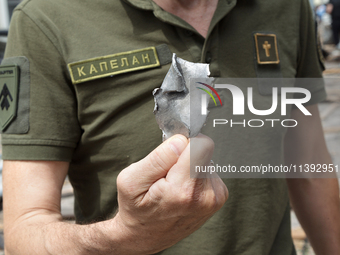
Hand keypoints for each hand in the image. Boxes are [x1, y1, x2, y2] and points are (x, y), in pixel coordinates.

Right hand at [115, 134, 227, 253]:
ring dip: (189, 166)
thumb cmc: (136, 207)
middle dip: (184, 155)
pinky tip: (183, 189)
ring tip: (173, 184)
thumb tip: (182, 140)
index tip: (170, 154)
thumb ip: (157, 158)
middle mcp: (205, 196)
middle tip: (167, 174)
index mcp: (183, 191)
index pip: (201, 145)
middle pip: (203, 151)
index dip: (183, 142)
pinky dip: (195, 175)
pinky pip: (209, 170)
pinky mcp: (218, 198)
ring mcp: (214, 199)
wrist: (145, 236)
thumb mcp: (131, 180)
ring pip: (206, 160)